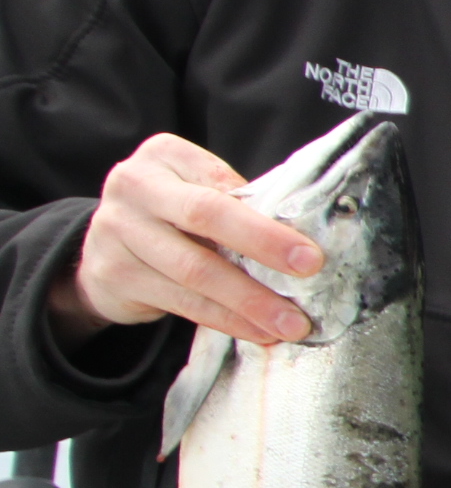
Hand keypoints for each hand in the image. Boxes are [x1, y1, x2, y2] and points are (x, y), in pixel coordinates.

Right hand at [57, 133, 318, 349]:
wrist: (104, 247)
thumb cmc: (174, 215)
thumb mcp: (199, 190)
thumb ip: (239, 203)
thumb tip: (302, 243)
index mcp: (164, 155)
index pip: (222, 186)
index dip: (267, 222)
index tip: (310, 253)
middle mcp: (134, 186)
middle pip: (205, 217)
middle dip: (263, 247)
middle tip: (309, 274)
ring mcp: (116, 231)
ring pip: (195, 271)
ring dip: (250, 302)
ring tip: (290, 323)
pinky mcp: (112, 275)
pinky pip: (182, 302)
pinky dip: (226, 320)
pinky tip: (257, 332)